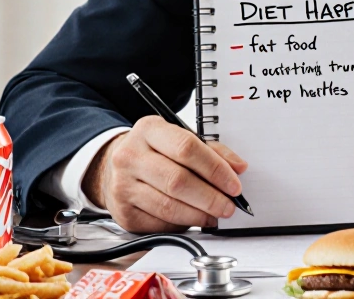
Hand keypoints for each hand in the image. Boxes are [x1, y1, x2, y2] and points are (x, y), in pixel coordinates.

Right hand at [83, 116, 247, 232]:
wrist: (116, 167)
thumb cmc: (154, 152)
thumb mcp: (179, 139)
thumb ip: (212, 151)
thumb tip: (238, 168)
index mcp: (149, 130)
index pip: (187, 148)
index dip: (215, 169)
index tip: (233, 184)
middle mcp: (131, 156)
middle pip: (177, 180)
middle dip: (210, 197)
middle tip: (228, 205)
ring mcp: (123, 186)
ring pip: (169, 206)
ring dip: (199, 215)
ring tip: (215, 215)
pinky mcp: (124, 213)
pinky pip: (160, 223)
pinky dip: (182, 224)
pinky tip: (194, 219)